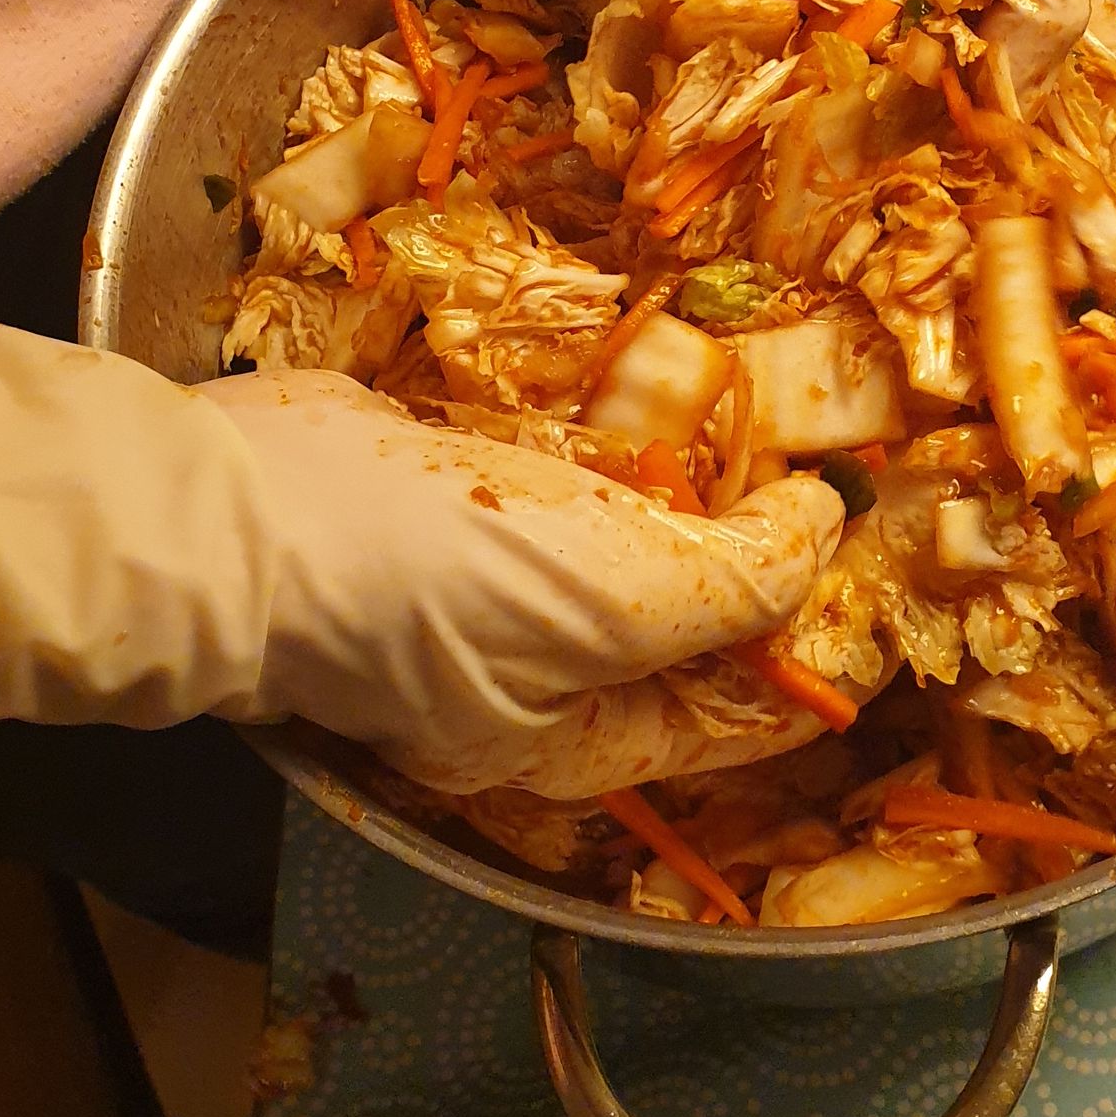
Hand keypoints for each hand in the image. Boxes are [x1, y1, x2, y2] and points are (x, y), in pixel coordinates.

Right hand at [201, 367, 840, 792]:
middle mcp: (539, 674)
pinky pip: (555, 469)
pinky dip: (601, 430)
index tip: (876, 578)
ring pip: (623, 533)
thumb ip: (739, 578)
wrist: (240, 512)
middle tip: (824, 475)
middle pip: (682, 618)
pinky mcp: (449, 495)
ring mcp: (488, 581)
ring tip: (764, 417)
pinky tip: (650, 378)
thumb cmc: (430, 577)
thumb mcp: (615, 596)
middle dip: (751, 551)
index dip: (812, 655)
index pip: (733, 719)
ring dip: (684, 477)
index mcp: (579, 739)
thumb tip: (818, 530)